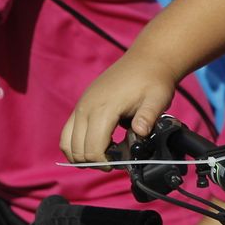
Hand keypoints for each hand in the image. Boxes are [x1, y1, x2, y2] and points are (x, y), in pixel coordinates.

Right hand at [60, 54, 179, 164]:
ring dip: (80, 155)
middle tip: (114, 162)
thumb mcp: (158, 98)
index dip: (104, 163)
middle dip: (93, 161)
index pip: (92, 149)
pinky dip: (76, 144)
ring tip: (103, 156)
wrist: (147, 59)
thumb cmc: (154, 80)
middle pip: (77, 149)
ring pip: (66, 142)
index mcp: (104, 108)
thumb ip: (148, 116)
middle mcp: (86, 107)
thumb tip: (141, 133)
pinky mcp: (81, 103)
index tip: (119, 165)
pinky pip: (68, 131)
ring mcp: (81, 104)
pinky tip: (96, 144)